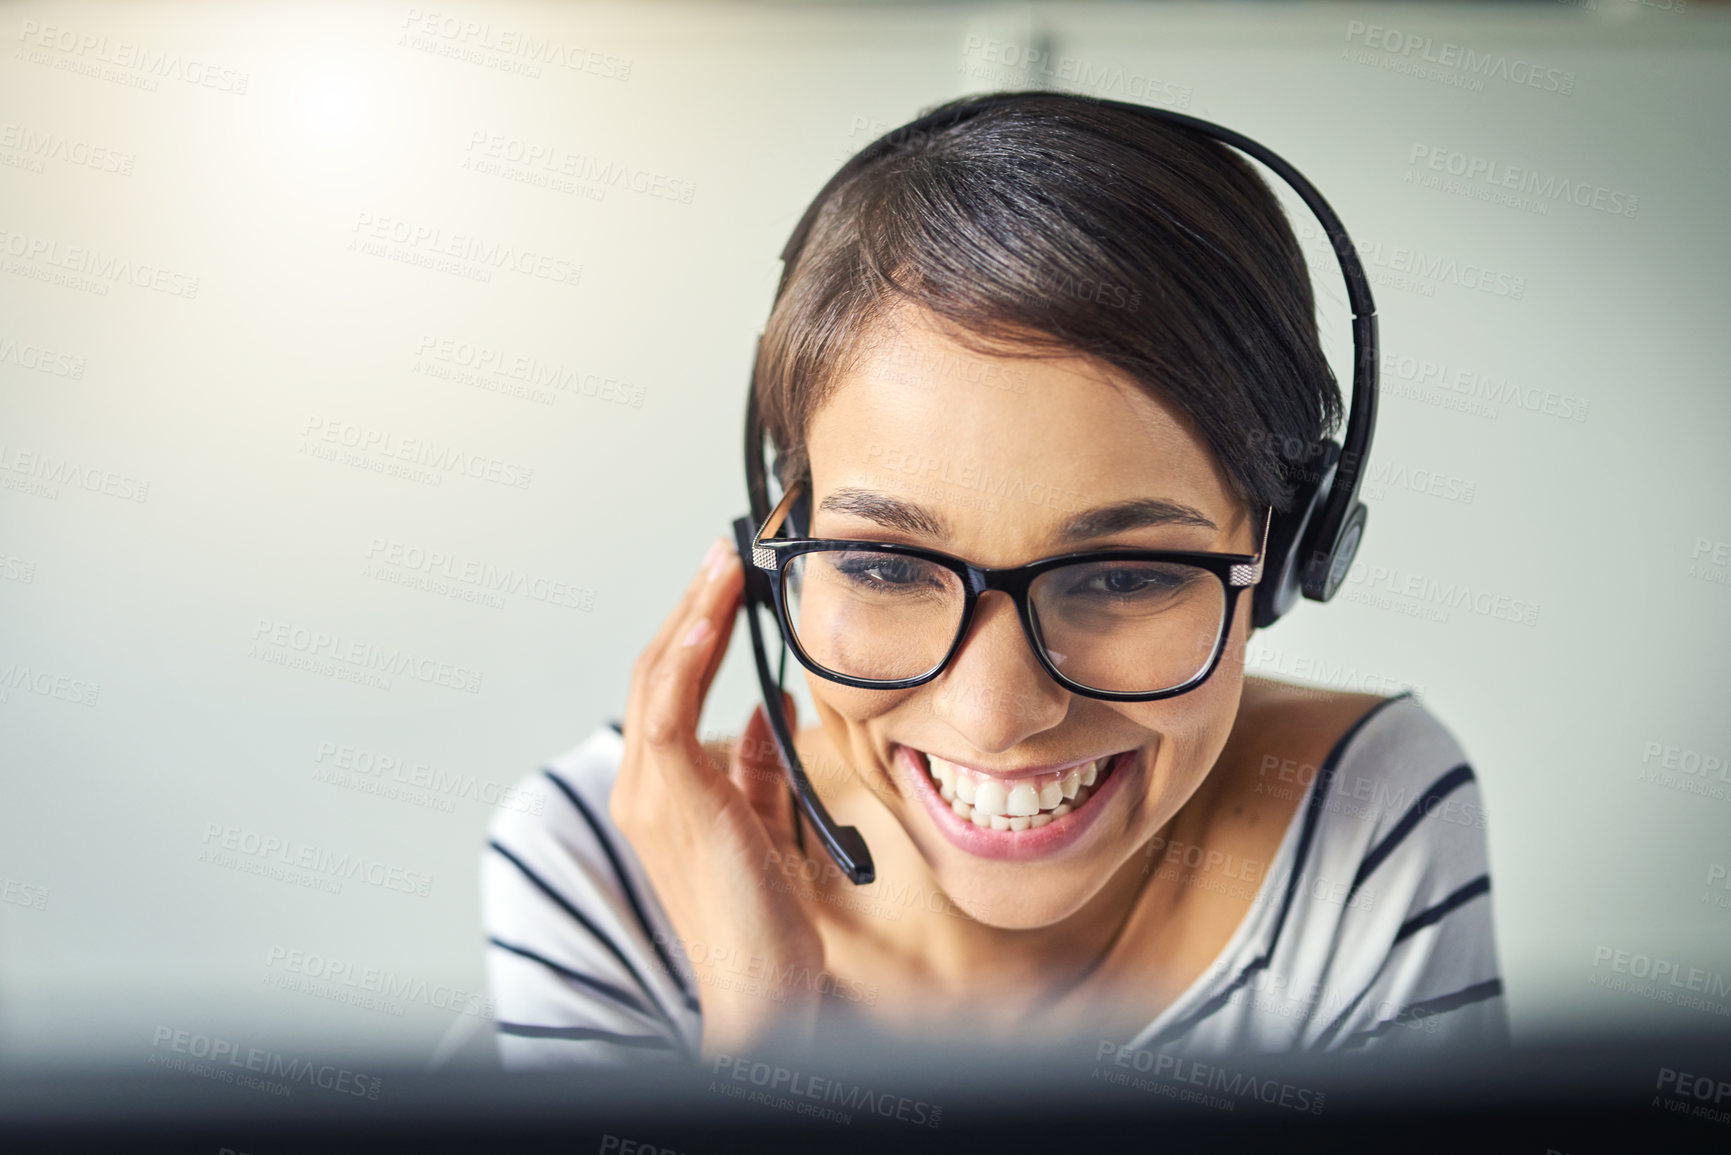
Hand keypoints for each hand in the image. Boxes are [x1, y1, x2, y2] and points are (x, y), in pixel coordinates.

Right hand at [609, 537, 826, 1058]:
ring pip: (660, 676)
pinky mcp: (670, 797)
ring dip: (693, 611)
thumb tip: (770, 711)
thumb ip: (760, 771)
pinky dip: (689, 654)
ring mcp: (649, 790)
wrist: (760, 989)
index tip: (729, 583)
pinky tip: (713, 613)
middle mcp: (643, 785)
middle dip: (694, 605)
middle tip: (727, 553)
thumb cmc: (764, 921)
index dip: (698, 629)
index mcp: (663, 790)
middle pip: (659, 669)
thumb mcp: (765, 826)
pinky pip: (669, 707)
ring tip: (725, 563)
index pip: (671, 687)